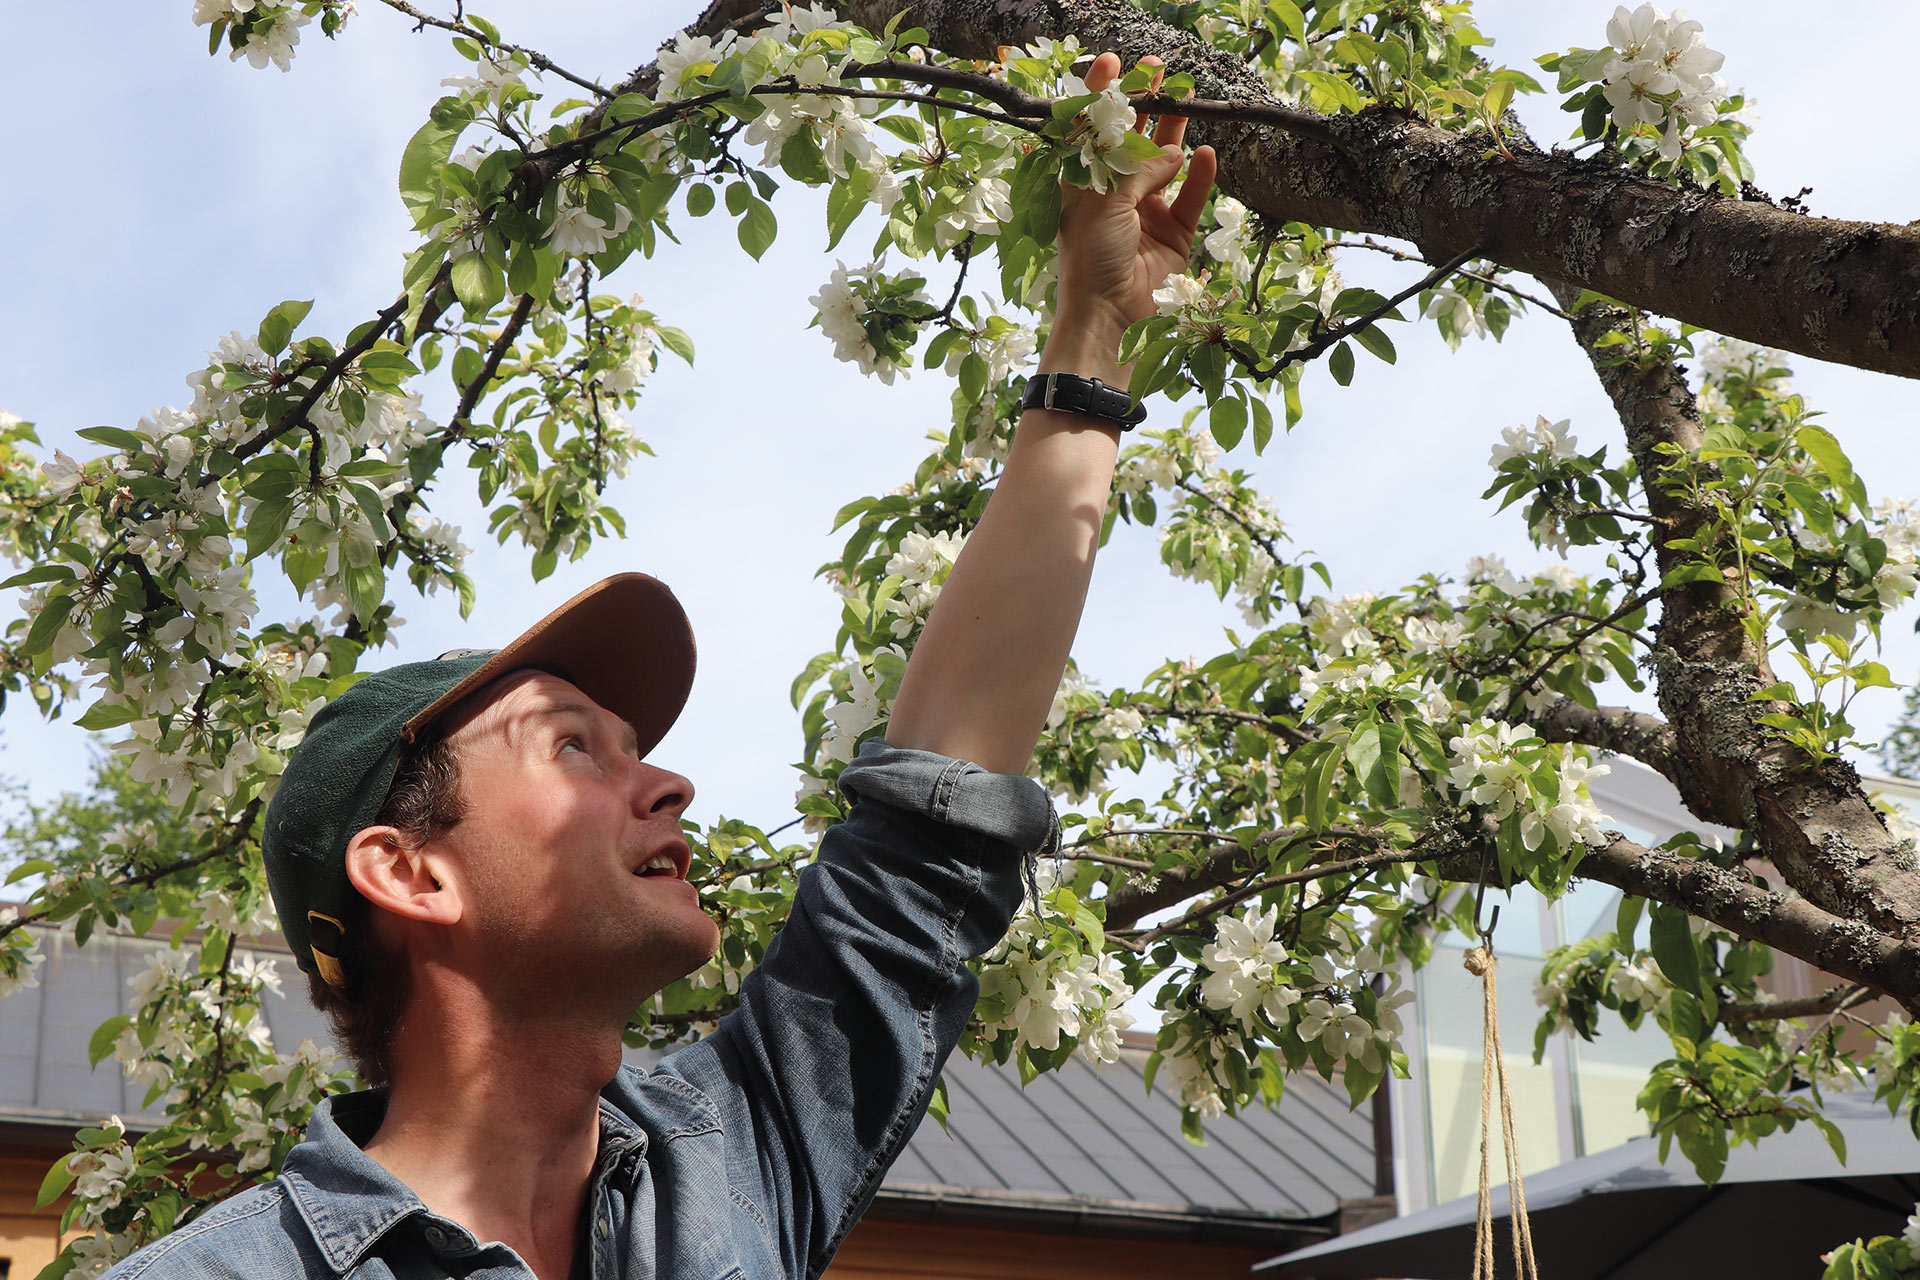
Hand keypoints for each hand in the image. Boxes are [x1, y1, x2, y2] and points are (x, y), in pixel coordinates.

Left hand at [1052, 52, 1218, 348]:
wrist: (1110, 317)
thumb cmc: (1090, 260)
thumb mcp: (1105, 203)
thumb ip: (1138, 171)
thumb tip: (1173, 151)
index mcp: (1082, 185)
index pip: (1091, 131)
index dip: (1101, 97)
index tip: (1114, 63)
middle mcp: (1113, 195)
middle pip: (1131, 141)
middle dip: (1146, 106)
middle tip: (1160, 70)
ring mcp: (1146, 214)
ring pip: (1164, 164)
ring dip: (1175, 133)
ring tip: (1187, 99)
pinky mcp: (1174, 235)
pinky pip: (1191, 199)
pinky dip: (1200, 178)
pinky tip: (1205, 154)